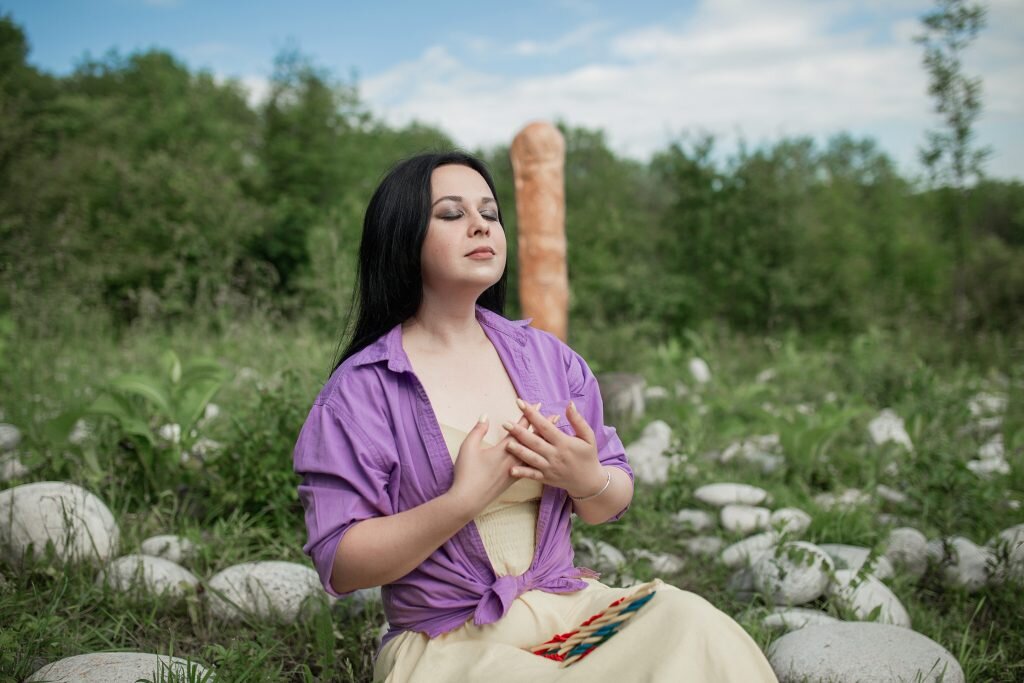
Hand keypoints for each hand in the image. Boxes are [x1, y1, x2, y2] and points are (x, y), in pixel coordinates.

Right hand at [448, 403, 560, 517]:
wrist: (469, 500)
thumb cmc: (467, 473)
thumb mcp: (468, 447)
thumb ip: (478, 430)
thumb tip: (485, 416)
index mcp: (504, 450)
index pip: (520, 429)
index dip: (528, 416)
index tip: (538, 406)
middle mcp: (513, 459)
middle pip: (532, 440)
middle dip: (543, 427)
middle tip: (555, 418)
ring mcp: (515, 471)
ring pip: (533, 453)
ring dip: (542, 442)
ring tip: (553, 436)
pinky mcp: (513, 481)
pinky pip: (530, 466)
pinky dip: (537, 458)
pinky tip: (542, 459)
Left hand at [501, 399, 605, 498]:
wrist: (589, 481)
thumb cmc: (588, 455)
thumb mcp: (588, 436)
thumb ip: (578, 420)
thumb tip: (570, 404)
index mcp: (564, 443)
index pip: (545, 426)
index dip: (532, 414)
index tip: (520, 403)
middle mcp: (555, 455)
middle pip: (535, 442)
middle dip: (519, 432)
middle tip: (505, 423)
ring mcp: (550, 468)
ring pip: (532, 458)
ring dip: (519, 451)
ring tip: (507, 443)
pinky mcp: (546, 478)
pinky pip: (533, 476)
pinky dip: (522, 473)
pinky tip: (511, 470)